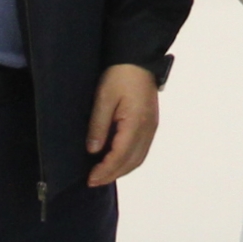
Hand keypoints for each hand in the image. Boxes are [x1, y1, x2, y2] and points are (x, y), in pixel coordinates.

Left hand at [85, 63, 162, 186]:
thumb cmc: (119, 75)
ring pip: (138, 158)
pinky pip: (141, 150)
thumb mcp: (103, 98)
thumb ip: (98, 126)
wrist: (138, 60)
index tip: (90, 179)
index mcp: (136, 123)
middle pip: (132, 162)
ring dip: (121, 170)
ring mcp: (151, 128)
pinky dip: (128, 161)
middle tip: (93, 181)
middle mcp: (147, 130)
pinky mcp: (151, 125)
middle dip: (112, 174)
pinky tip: (117, 161)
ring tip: (103, 175)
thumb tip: (93, 151)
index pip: (120, 155)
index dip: (105, 170)